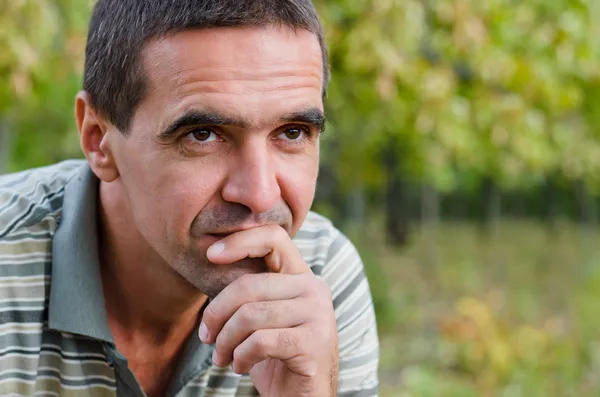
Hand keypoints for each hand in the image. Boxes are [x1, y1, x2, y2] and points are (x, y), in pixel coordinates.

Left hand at [198, 224, 338, 396]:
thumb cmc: (276, 355)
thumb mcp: (262, 317)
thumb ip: (249, 291)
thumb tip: (211, 260)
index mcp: (301, 276)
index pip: (274, 238)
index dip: (240, 241)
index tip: (210, 256)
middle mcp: (314, 289)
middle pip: (249, 285)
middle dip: (216, 314)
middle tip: (207, 338)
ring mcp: (318, 314)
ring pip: (249, 315)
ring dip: (225, 341)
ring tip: (222, 357)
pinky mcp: (313, 341)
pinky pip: (259, 341)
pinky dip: (240, 357)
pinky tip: (240, 366)